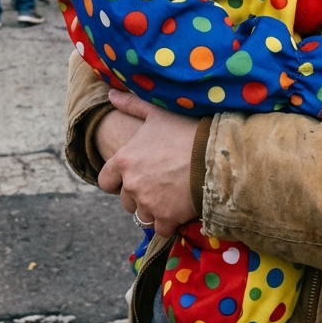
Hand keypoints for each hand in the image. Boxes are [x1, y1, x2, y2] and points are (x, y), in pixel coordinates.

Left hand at [98, 90, 200, 236]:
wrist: (216, 154)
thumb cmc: (186, 130)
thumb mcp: (157, 113)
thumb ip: (132, 105)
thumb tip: (111, 93)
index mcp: (123, 159)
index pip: (106, 181)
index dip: (117, 182)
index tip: (130, 179)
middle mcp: (131, 183)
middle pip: (126, 201)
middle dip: (138, 196)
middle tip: (158, 187)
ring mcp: (148, 202)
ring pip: (142, 216)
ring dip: (153, 210)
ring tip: (170, 198)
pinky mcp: (166, 217)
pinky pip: (161, 229)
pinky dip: (169, 223)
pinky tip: (179, 212)